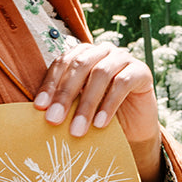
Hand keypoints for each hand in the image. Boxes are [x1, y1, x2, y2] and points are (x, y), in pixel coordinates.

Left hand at [32, 42, 161, 181]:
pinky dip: (109, 105)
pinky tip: (100, 124)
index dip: (50, 83)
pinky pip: (123, 83)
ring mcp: (123, 58)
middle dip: (64, 94)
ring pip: (101, 74)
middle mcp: (102, 51)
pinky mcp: (141, 71)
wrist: (133, 128)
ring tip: (77, 130)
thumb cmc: (99, 114)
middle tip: (54, 120)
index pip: (63, 62)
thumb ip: (63, 102)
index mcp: (83, 54)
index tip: (40, 106)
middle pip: (80, 65)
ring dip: (86, 104)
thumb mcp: (77, 107)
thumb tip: (40, 110)